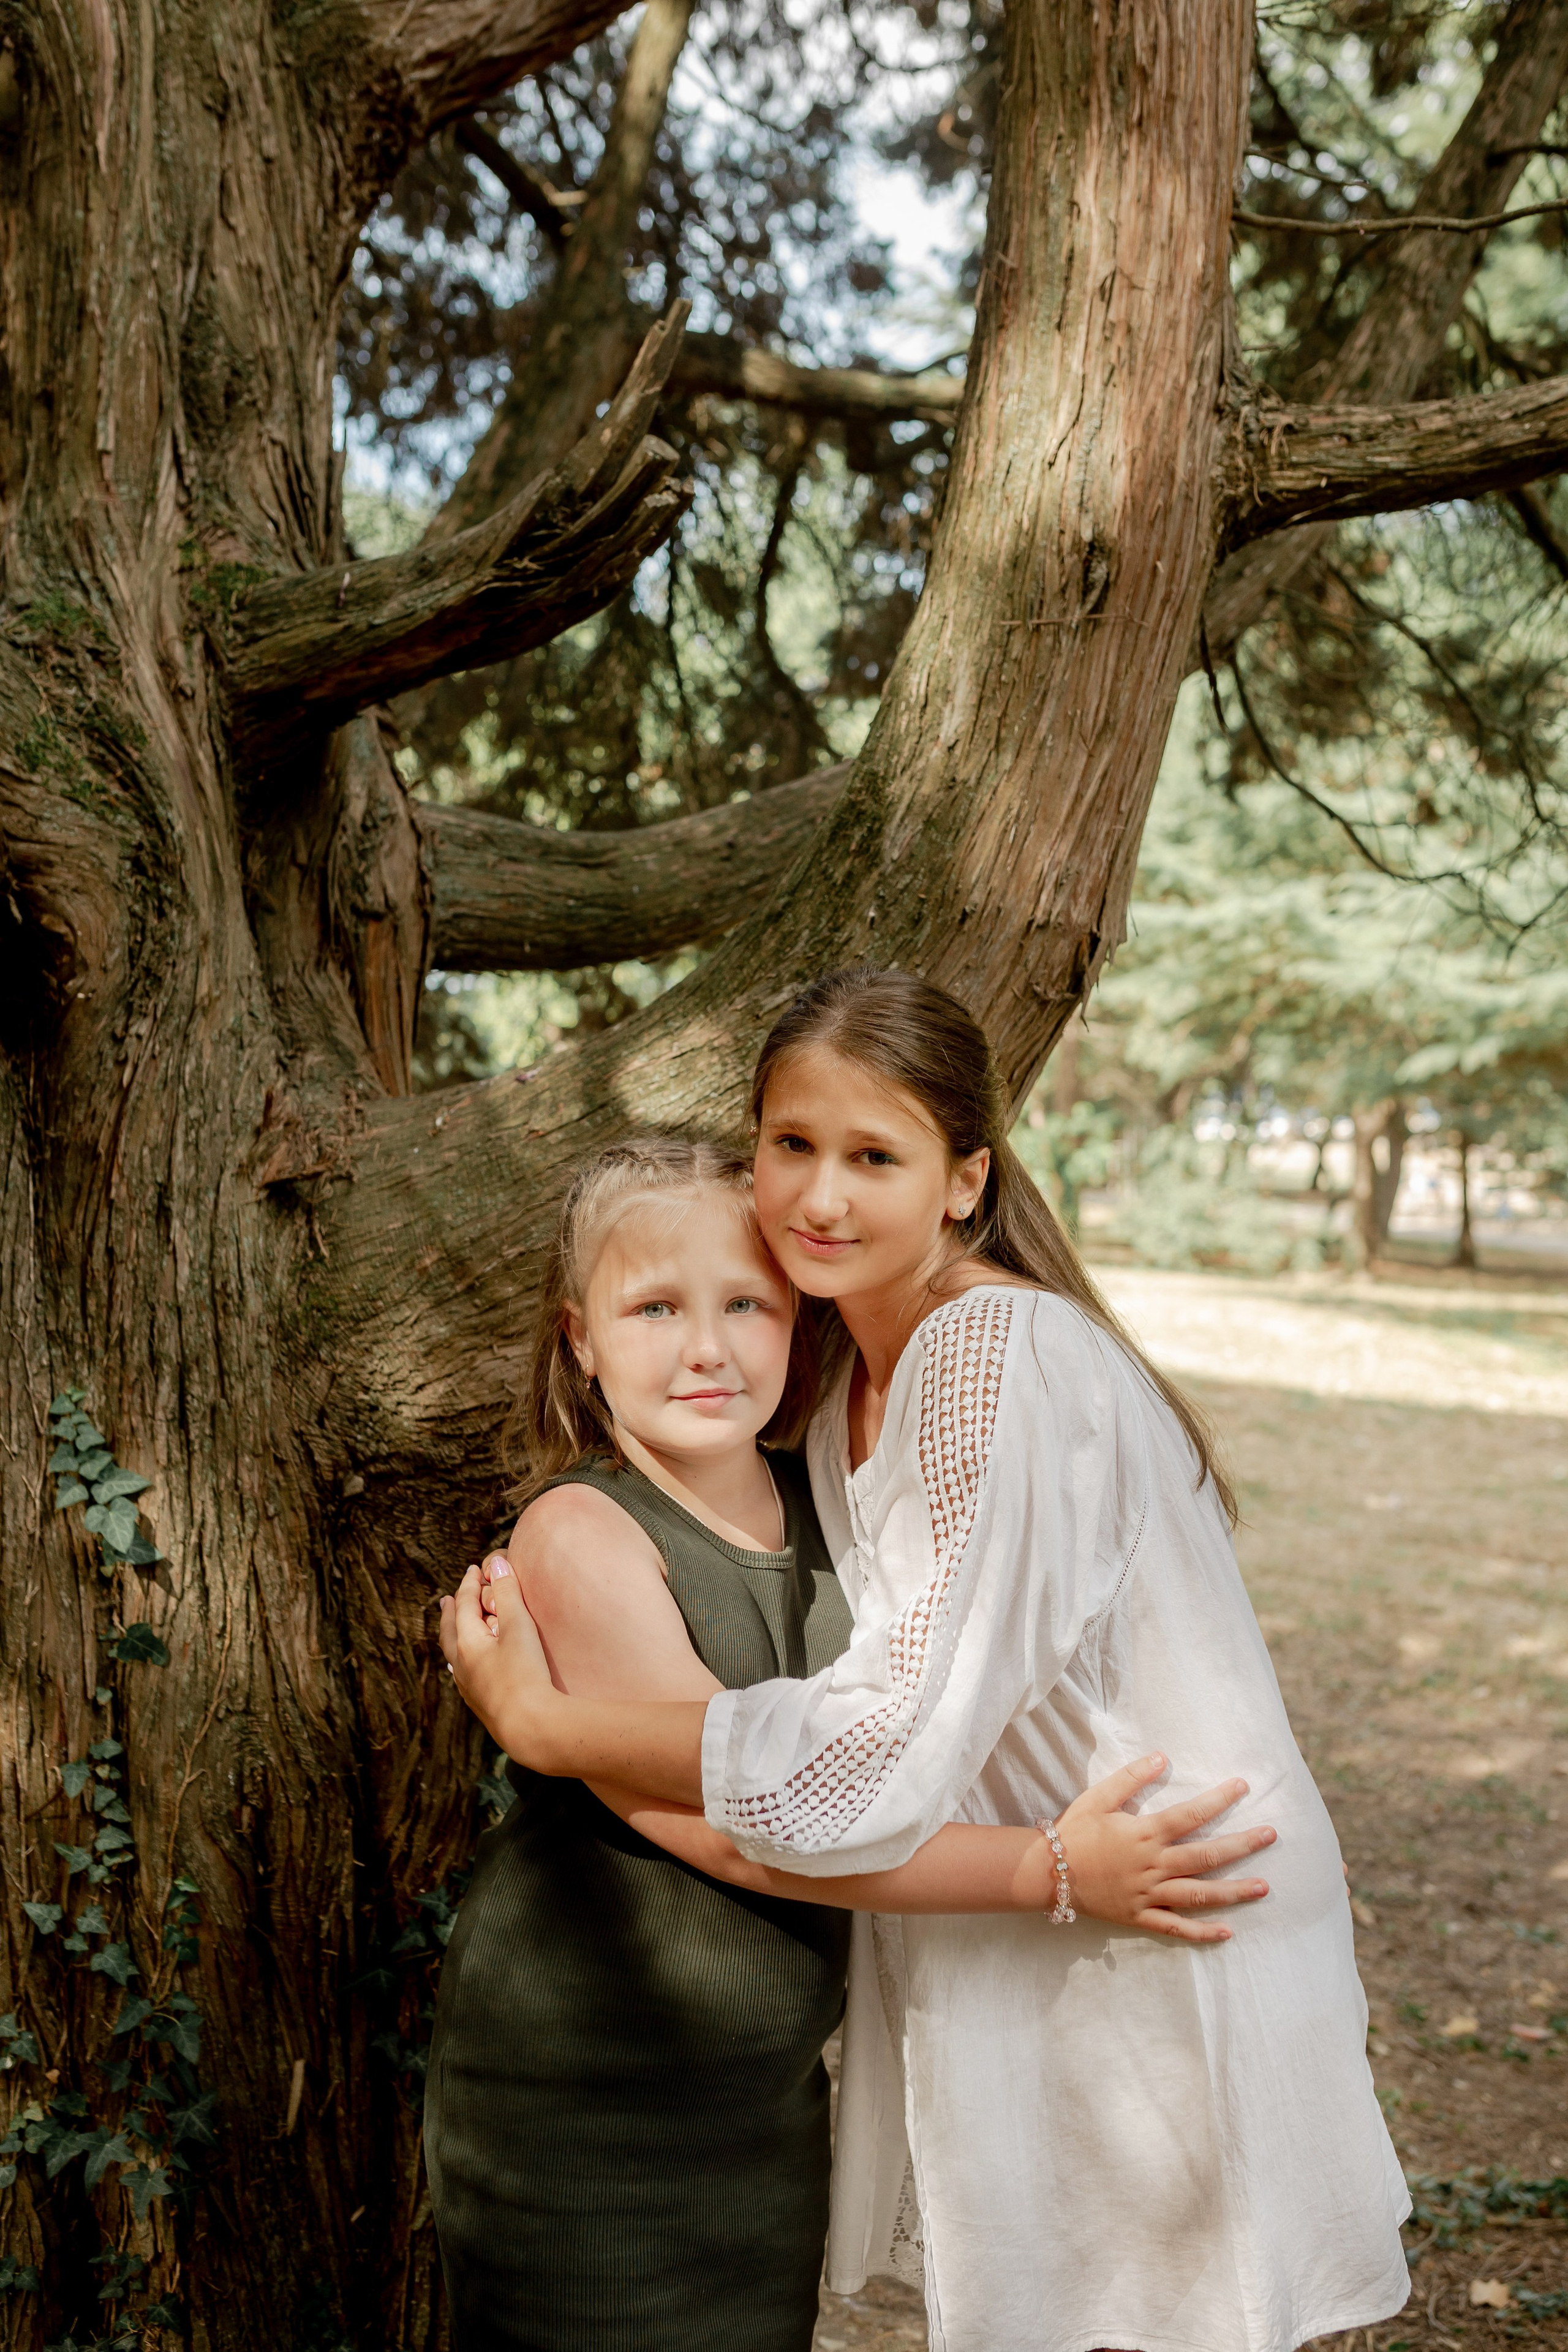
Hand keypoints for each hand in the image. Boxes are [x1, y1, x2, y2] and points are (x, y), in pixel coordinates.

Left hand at [438, 1555, 556, 1759]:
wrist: (529, 1727)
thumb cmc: (525, 1674)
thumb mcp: (519, 1627)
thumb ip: (507, 1593)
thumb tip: (496, 1562)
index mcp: (467, 1643)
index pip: (464, 1606)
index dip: (469, 1585)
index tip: (473, 1570)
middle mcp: (461, 1665)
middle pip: (450, 1632)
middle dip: (451, 1612)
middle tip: (446, 1600)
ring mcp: (469, 1687)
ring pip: (453, 1656)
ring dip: (453, 1637)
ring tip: (453, 1631)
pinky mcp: (481, 1704)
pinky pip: (462, 1675)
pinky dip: (461, 1661)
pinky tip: (466, 1670)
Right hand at [1053, 1755, 1275, 1945]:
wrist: (1048, 1873)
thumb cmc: (1074, 1831)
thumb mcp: (1098, 1798)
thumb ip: (1130, 1778)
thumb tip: (1162, 1757)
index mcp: (1144, 1834)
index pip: (1190, 1815)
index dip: (1219, 1800)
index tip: (1243, 1787)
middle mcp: (1152, 1865)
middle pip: (1206, 1856)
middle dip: (1242, 1845)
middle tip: (1271, 1835)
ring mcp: (1148, 1894)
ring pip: (1199, 1895)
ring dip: (1233, 1891)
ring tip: (1264, 1887)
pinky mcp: (1140, 1917)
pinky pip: (1176, 1927)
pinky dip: (1202, 1933)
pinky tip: (1227, 1933)